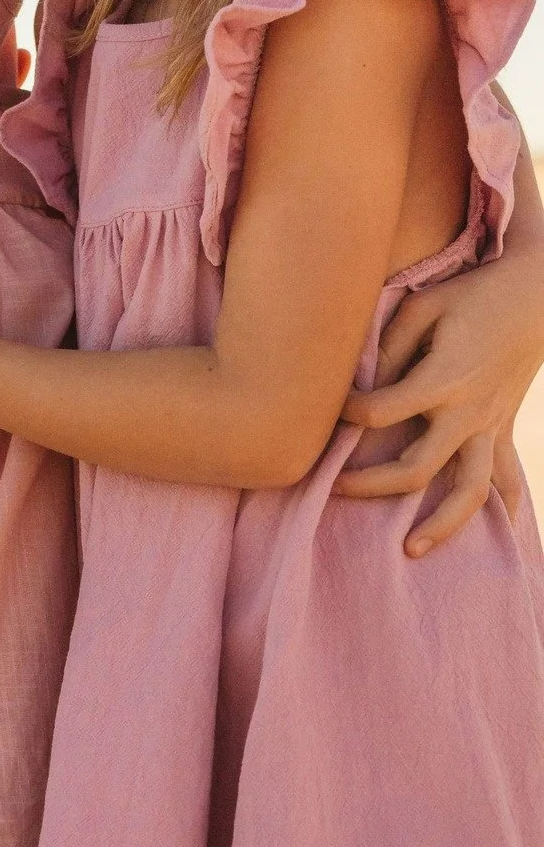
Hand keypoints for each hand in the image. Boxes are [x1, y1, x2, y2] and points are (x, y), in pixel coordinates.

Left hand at [337, 260, 541, 555]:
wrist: (534, 297)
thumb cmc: (470, 296)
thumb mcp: (423, 308)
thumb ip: (389, 347)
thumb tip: (358, 385)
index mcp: (444, 379)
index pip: (381, 411)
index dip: (346, 413)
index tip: (324, 410)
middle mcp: (469, 413)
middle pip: (418, 466)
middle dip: (372, 483)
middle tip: (333, 487)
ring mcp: (491, 427)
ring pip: (469, 490)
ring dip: (441, 523)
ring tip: (410, 550)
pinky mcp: (504, 429)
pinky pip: (506, 478)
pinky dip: (501, 508)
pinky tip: (491, 535)